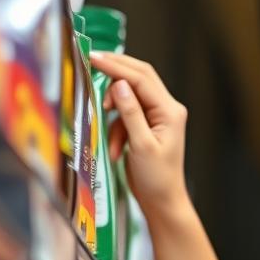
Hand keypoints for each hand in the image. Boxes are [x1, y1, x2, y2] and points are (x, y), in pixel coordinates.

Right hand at [87, 50, 189, 219]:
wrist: (161, 201)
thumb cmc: (157, 179)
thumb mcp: (141, 146)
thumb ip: (131, 113)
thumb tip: (119, 85)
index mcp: (170, 111)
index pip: (142, 78)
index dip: (116, 66)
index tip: (92, 58)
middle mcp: (167, 109)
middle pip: (138, 77)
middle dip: (113, 75)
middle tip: (89, 67)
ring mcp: (157, 116)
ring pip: (128, 96)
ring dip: (113, 113)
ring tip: (110, 135)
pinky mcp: (146, 125)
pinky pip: (125, 115)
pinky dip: (115, 130)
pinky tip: (115, 150)